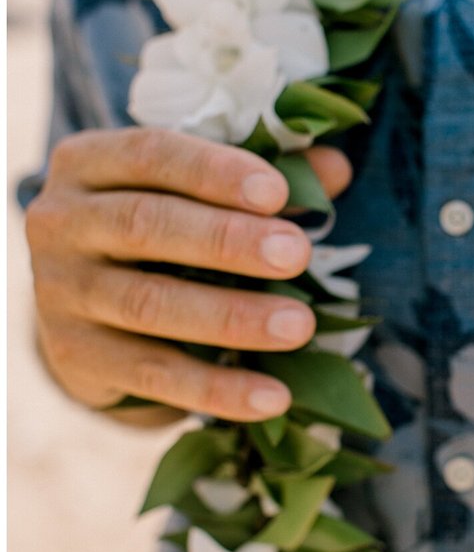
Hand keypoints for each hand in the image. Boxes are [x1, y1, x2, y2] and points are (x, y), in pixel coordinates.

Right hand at [25, 128, 351, 421]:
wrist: (87, 305)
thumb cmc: (163, 227)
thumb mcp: (197, 191)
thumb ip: (263, 177)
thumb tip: (335, 168)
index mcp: (91, 162)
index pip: (152, 154)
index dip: (215, 172)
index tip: (277, 193)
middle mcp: (62, 221)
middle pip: (146, 225)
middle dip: (227, 241)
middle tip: (296, 254)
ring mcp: (60, 292)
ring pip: (150, 304)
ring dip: (231, 317)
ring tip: (300, 326)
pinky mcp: (76, 356)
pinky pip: (153, 375)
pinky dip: (218, 388)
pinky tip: (274, 397)